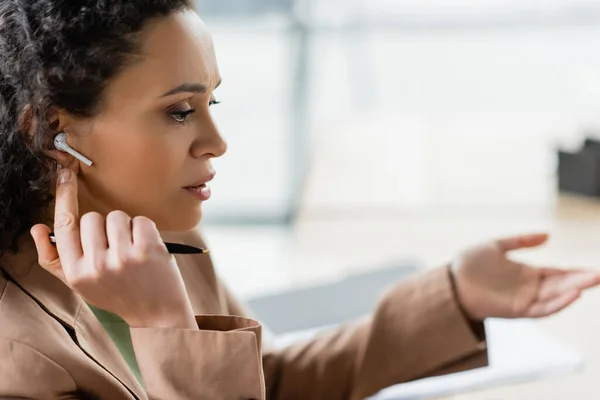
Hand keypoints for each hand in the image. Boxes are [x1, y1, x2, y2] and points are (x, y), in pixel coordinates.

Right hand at [30, 168, 196, 328]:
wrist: (157, 315)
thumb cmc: (117, 295)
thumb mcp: (81, 285)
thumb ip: (54, 259)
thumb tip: (37, 228)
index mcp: (76, 273)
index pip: (64, 225)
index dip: (64, 196)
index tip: (65, 174)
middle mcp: (96, 266)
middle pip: (93, 217)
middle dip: (105, 227)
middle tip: (117, 249)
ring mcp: (123, 257)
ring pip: (117, 216)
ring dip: (126, 229)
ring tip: (133, 252)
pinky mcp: (148, 250)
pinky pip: (141, 220)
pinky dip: (146, 231)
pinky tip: (148, 250)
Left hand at [451, 233, 599, 320]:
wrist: (450, 280)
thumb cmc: (469, 264)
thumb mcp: (496, 245)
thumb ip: (521, 240)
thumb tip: (548, 235)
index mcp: (526, 274)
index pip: (558, 273)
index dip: (576, 272)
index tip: (594, 269)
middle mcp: (529, 288)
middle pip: (562, 285)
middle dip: (582, 281)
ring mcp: (524, 300)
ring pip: (556, 297)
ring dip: (575, 290)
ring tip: (594, 280)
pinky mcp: (517, 310)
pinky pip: (543, 309)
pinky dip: (559, 303)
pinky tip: (574, 294)